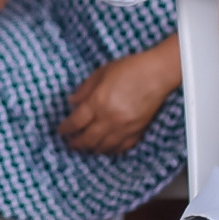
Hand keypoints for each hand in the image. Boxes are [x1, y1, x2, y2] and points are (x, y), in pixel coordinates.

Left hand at [58, 45, 179, 154]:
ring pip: (105, 146)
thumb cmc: (129, 69)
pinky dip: (113, 150)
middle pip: (88, 139)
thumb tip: (71, 102)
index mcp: (98, 102)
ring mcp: (125, 127)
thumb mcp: (99, 74)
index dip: (66, 129)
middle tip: (70, 144)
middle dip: (76, 143)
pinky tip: (106, 148)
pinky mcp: (139, 131)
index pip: (76, 122)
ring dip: (92, 149)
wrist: (157, 74)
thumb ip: (84, 90)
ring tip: (86, 148)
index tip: (60, 131)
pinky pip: (123, 147)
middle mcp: (110, 118)